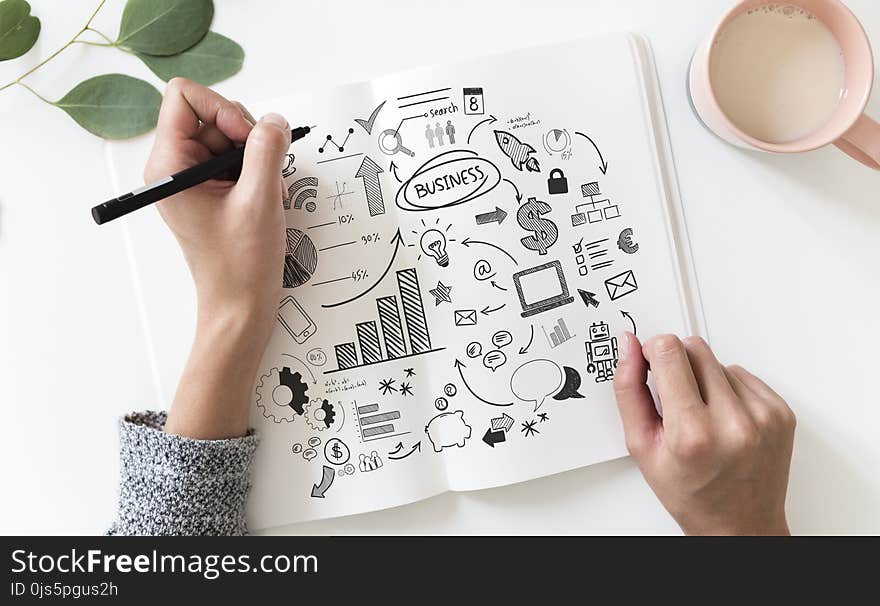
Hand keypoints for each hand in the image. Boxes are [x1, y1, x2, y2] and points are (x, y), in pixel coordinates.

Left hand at [143, 78, 290, 438]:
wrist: (240, 307)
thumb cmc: (240, 264)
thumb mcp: (260, 199)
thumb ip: (267, 149)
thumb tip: (274, 120)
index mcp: (169, 166)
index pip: (185, 96)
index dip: (223, 108)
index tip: (246, 138)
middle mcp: (174, 167)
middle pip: (212, 113)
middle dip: (246, 135)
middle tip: (261, 172)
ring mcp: (192, 178)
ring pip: (229, 135)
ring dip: (256, 157)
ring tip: (264, 192)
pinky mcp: (210, 190)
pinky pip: (236, 159)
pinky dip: (257, 171)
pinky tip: (264, 198)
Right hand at [613, 333, 795, 534]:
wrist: (740, 526)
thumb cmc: (690, 494)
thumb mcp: (643, 446)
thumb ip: (629, 391)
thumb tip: (629, 348)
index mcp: (693, 433)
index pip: (669, 351)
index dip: (652, 351)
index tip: (649, 364)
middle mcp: (733, 422)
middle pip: (695, 348)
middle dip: (677, 364)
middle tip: (675, 398)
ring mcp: (762, 416)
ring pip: (719, 361)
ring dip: (705, 379)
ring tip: (702, 415)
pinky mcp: (781, 412)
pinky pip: (744, 375)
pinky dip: (729, 390)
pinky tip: (723, 417)